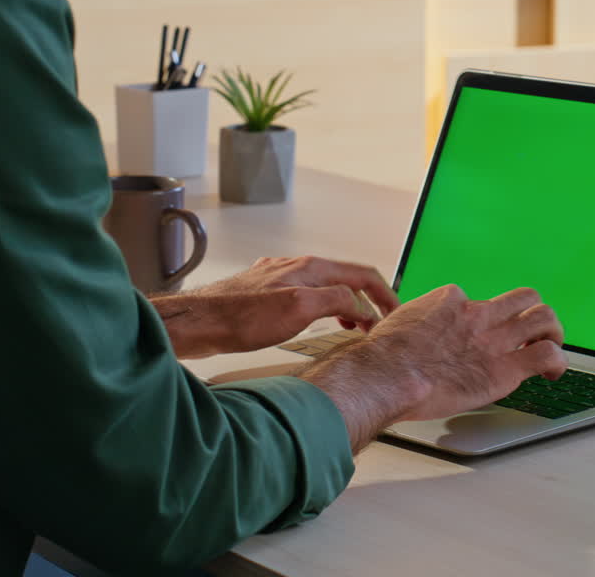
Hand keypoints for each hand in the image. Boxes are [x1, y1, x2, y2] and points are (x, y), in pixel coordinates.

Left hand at [153, 256, 399, 358]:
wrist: (199, 322)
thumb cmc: (240, 317)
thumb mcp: (299, 309)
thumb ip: (335, 301)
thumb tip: (360, 305)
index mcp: (311, 268)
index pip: (362, 273)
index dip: (385, 293)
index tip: (396, 314)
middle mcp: (297, 268)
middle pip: (346, 279)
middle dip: (368, 299)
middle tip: (380, 323)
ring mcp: (280, 279)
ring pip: (326, 287)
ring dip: (346, 305)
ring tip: (355, 327)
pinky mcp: (265, 294)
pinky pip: (306, 296)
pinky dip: (323, 309)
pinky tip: (316, 323)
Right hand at [298, 285, 566, 449]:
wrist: (387, 375)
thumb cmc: (383, 358)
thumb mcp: (395, 324)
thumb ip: (412, 326)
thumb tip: (403, 337)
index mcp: (450, 300)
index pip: (476, 300)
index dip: (478, 319)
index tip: (474, 336)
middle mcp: (477, 313)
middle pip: (522, 297)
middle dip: (530, 312)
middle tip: (530, 330)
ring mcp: (494, 338)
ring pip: (544, 318)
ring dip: (552, 332)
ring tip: (550, 346)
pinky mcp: (505, 368)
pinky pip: (546, 355)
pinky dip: (556, 362)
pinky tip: (553, 373)